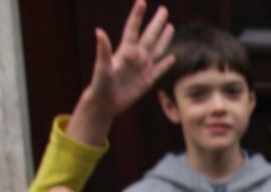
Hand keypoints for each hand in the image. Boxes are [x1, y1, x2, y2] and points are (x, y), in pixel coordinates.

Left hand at [90, 1, 174, 117]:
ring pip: (156, 50)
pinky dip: (166, 64)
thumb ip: (103, 50)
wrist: (105, 102)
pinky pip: (159, 70)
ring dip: (163, 38)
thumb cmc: (100, 84)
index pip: (133, 29)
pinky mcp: (147, 80)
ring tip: (170, 26)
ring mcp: (142, 68)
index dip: (137, 16)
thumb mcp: (102, 67)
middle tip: (164, 9)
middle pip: (149, 36)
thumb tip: (99, 31)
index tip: (142, 2)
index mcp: (125, 51)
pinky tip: (172, 57)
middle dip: (156, 23)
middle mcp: (135, 57)